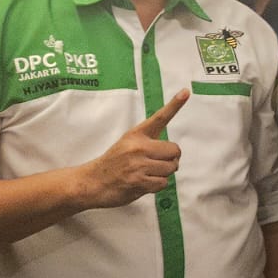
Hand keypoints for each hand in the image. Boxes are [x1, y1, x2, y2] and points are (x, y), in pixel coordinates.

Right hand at [76, 90, 188, 208]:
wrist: (91, 182)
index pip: (160, 118)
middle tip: (155, 163)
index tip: (185, 92)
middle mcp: (138, 147)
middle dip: (171, 159)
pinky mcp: (138, 181)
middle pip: (175, 150)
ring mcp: (138, 165)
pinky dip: (157, 185)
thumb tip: (175, 152)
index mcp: (136, 134)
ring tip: (146, 173)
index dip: (174, 105)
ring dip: (164, 173)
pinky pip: (163, 183)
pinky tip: (143, 183)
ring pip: (171, 168)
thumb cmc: (114, 162)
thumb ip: (149, 142)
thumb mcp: (128, 143)